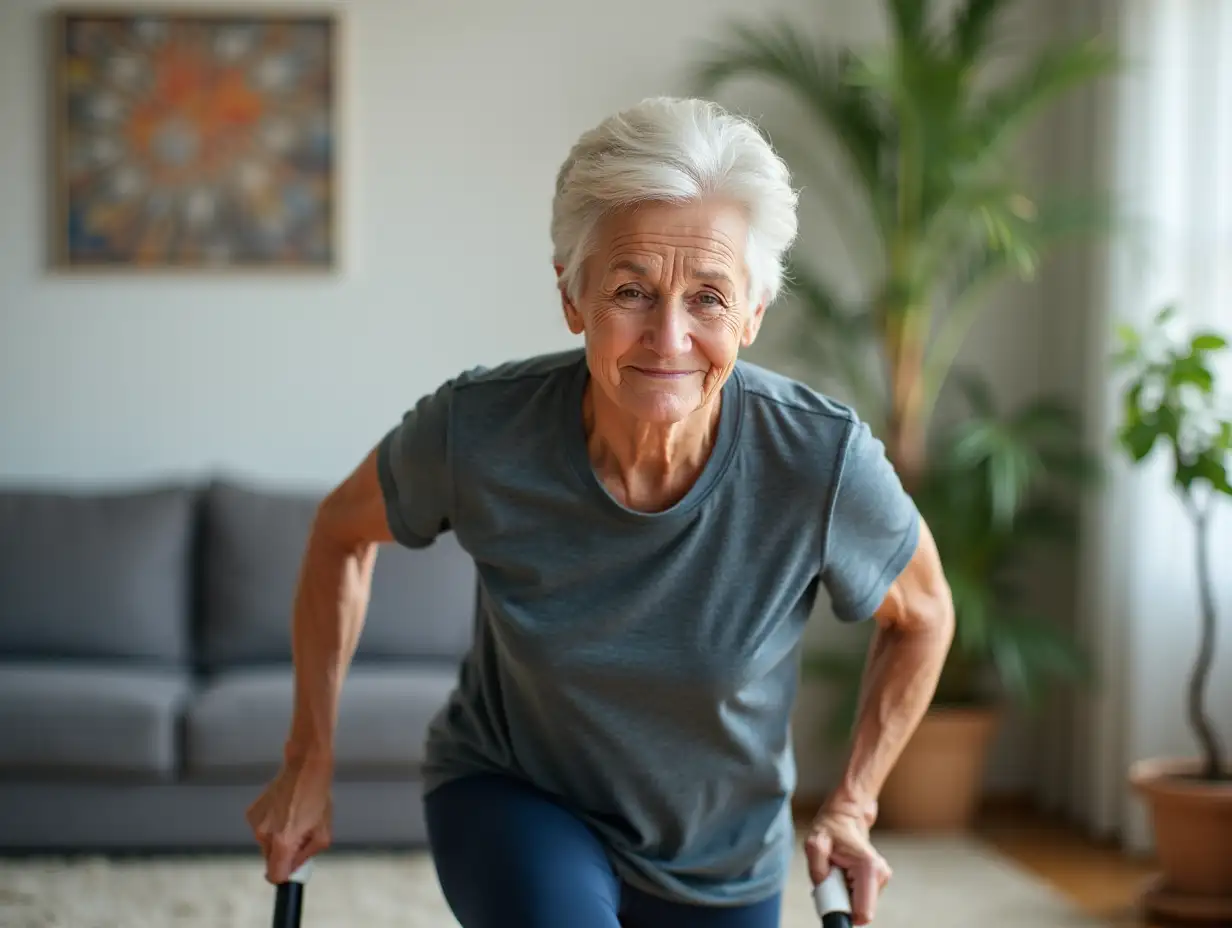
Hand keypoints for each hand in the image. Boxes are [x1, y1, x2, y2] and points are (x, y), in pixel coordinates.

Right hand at [245, 750, 333, 883]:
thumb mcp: (322, 833)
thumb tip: (292, 870)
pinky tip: (283, 809)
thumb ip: (306, 857)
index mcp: (283, 842)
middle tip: (299, 835)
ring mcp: (255, 823)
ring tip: (293, 817)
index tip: (292, 866)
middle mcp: (264, 835)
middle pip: (270, 860)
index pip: (274, 875)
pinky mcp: (251, 812)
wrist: (304, 768)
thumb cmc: (317, 798)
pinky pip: (261, 829)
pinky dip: (271, 825)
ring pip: (266, 844)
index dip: (284, 874)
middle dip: (284, 854)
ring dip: (278, 838)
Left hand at [804, 807, 891, 924]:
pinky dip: (848, 890)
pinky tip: (842, 873)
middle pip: (859, 910)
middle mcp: (880, 875)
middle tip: (830, 879)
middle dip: (841, 900)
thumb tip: (824, 889)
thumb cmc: (830, 828)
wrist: (844, 816)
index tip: (830, 898)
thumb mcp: (815, 843)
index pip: (863, 913)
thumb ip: (817, 869)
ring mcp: (881, 878)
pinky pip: (860, 897)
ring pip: (859, 904)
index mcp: (868, 869)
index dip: (844, 913)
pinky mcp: (878, 880)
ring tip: (836, 872)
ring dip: (843, 894)